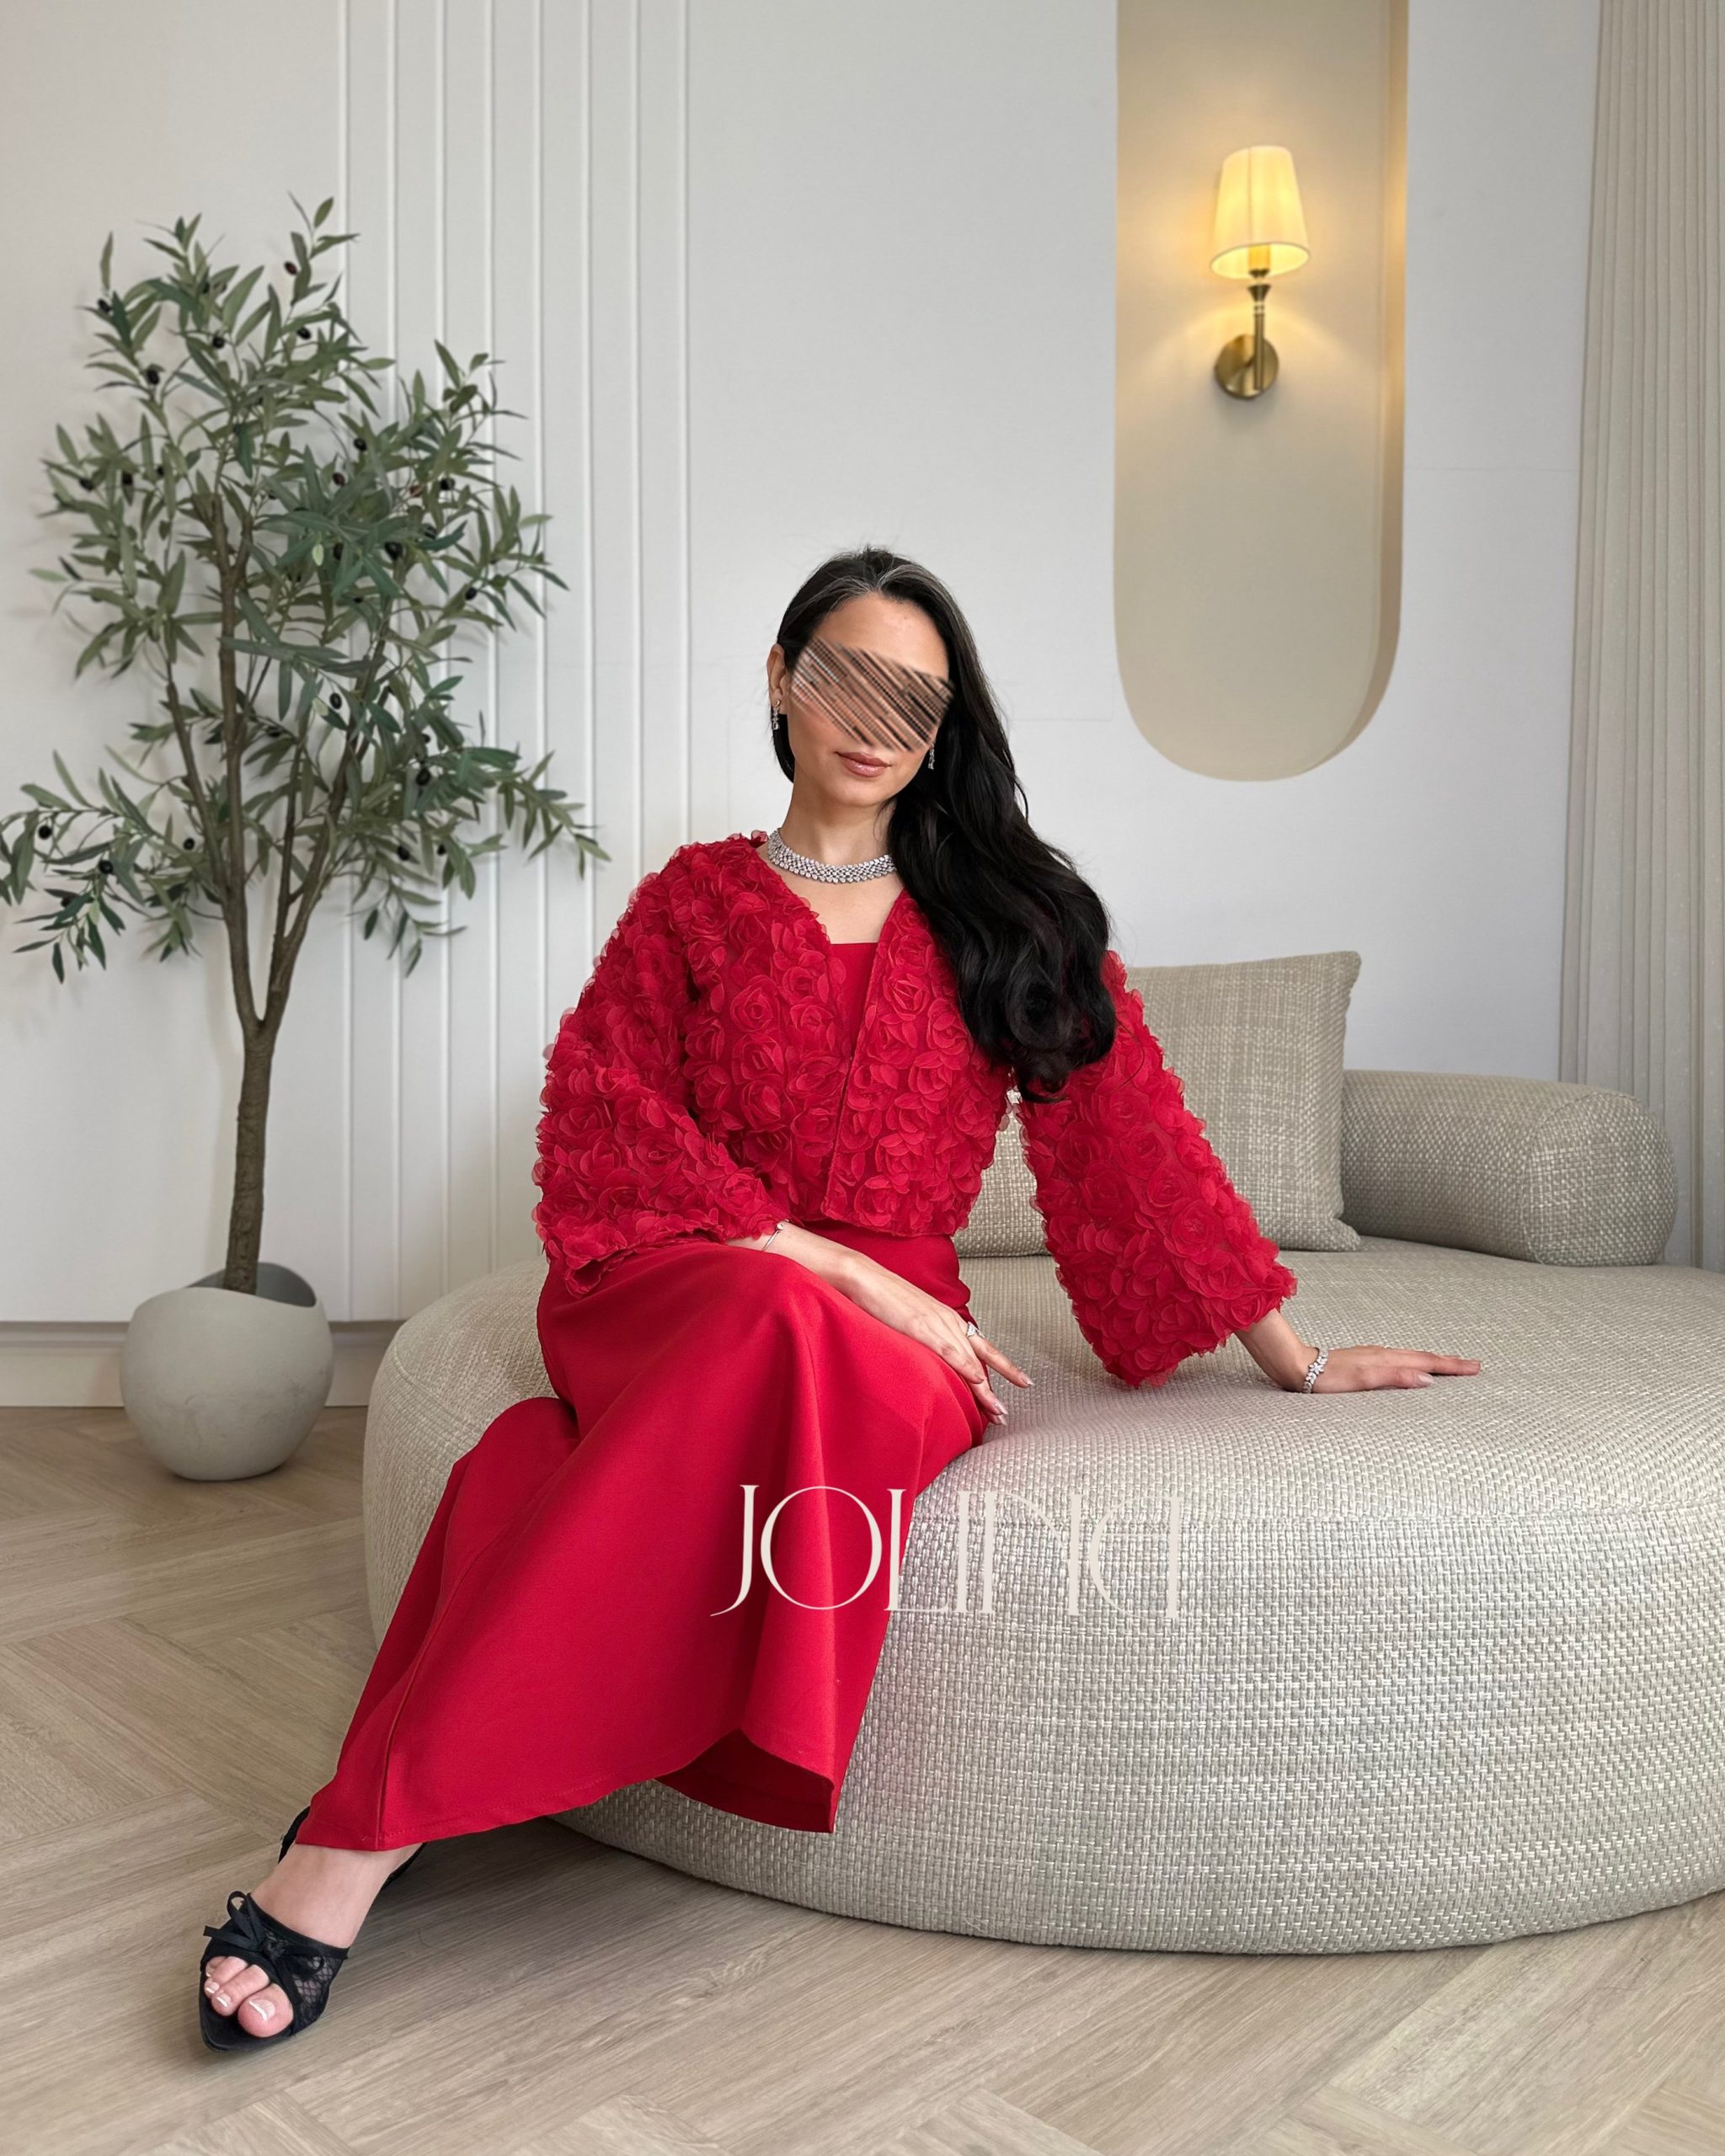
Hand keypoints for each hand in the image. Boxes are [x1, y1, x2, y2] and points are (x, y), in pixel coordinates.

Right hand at [836, 1254, 1031, 1431]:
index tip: (1021, 1382)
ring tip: (996, 1410)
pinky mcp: (920, 1326)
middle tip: (1005, 1413)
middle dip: (996, 1388)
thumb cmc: (884, 1298)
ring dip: (984, 1388)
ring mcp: (936, 1322)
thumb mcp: (913, 1320)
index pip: (983, 1347)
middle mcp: (949, 1321)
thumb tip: (933, 1360)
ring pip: (969, 1359)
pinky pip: (948, 1350)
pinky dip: (964, 1366)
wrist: (865, 1277)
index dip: (1003, 1367)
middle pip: (982, 1358)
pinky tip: (976, 1380)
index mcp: (948, 1319)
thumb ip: (927, 1338)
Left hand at [1297, 1343, 1482, 1393]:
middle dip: (1449, 1362)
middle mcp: (1383, 1354)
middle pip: (1423, 1357)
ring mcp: (1374, 1355)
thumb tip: (1427, 1380)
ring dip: (1433, 1360)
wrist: (1298, 1367)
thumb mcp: (1363, 1381)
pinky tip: (1412, 1365)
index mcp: (1387, 1359)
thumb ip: (1394, 1378)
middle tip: (1473, 1365)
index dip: (1452, 1366)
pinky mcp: (1364, 1359)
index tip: (1475, 1367)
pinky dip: (1414, 1362)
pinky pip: (1398, 1359)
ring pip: (1411, 1356)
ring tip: (1449, 1364)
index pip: (1427, 1362)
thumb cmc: (1328, 1379)